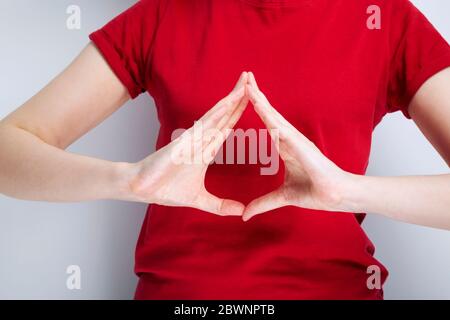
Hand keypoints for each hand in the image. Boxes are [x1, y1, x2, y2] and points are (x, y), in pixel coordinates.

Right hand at [128, 72, 248, 215]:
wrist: (142, 188)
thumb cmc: (166, 189)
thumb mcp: (199, 199)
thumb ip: (220, 205)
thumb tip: (240, 212)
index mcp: (206, 149)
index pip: (227, 126)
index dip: (240, 111)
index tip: (254, 99)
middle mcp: (201, 139)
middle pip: (224, 114)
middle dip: (238, 96)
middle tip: (251, 77)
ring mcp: (193, 139)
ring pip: (216, 115)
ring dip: (231, 99)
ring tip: (244, 83)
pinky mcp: (183, 143)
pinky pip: (203, 126)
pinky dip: (216, 114)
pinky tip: (228, 103)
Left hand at [243, 72, 354, 220]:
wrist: (335, 196)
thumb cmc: (315, 192)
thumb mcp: (282, 197)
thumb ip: (263, 203)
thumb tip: (246, 214)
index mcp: (284, 147)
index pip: (266, 124)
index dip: (255, 110)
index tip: (242, 97)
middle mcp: (288, 139)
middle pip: (268, 114)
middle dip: (255, 96)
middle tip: (243, 78)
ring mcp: (294, 139)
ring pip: (273, 116)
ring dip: (259, 99)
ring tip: (246, 84)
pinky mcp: (300, 143)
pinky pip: (281, 126)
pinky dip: (268, 114)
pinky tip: (257, 102)